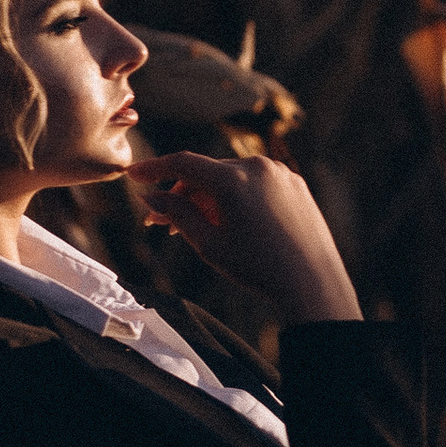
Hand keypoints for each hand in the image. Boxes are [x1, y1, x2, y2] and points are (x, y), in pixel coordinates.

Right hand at [130, 149, 360, 323]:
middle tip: (160, 223)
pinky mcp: (295, 183)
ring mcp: (279, 172)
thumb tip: (150, 196)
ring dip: (208, 197)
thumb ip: (176, 214)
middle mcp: (255, 166)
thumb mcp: (208, 244)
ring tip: (196, 228)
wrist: (312, 283)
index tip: (133, 175)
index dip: (153, 168)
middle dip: (181, 195)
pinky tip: (230, 224)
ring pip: (231, 178)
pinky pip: (255, 184)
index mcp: (231, 179)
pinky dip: (236, 197)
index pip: (181, 163)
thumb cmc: (257, 267)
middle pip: (205, 173)